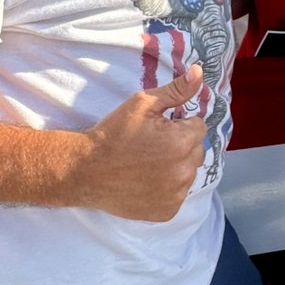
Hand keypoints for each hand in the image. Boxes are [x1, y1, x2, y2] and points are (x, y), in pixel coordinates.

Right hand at [78, 66, 206, 221]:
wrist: (85, 171)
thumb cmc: (113, 133)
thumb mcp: (142, 104)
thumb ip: (177, 90)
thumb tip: (200, 72)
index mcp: (182, 142)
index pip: (198, 126)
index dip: (179, 124)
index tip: (158, 128)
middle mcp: (184, 171)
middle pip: (196, 150)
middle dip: (180, 145)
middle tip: (151, 145)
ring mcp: (176, 194)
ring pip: (187, 173)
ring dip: (175, 166)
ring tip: (147, 164)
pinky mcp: (167, 211)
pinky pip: (177, 194)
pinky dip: (167, 188)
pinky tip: (145, 181)